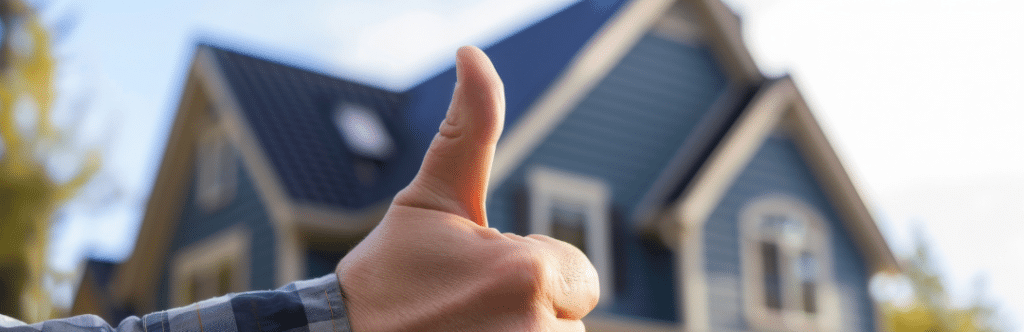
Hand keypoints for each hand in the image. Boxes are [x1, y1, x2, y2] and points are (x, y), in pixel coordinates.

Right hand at [335, 46, 599, 330]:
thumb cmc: (388, 276)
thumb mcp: (431, 199)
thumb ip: (469, 127)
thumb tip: (471, 53)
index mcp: (528, 273)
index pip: (578, 275)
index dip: (532, 275)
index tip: (478, 284)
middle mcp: (538, 331)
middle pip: (571, 319)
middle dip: (530, 313)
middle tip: (465, 315)